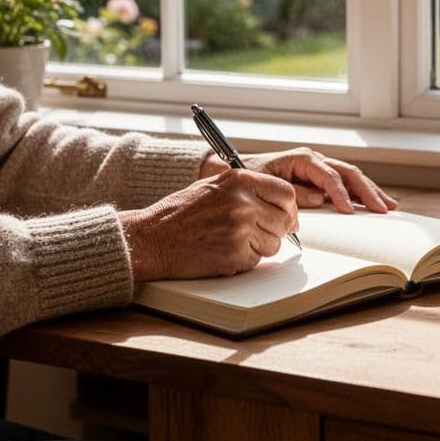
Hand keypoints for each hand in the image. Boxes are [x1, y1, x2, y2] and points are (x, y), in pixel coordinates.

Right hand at [120, 168, 296, 280]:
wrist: (151, 238)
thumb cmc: (179, 214)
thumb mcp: (214, 186)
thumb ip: (248, 191)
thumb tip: (284, 205)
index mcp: (239, 180)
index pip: (286, 192)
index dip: (288, 208)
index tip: (284, 216)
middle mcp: (243, 201)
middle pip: (285, 220)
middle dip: (275, 230)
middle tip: (255, 234)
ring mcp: (240, 228)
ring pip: (274, 244)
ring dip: (259, 247)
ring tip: (231, 241)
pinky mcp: (235, 253)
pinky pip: (257, 260)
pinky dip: (244, 260)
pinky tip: (223, 251)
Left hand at [203, 147, 397, 214]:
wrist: (236, 171)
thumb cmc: (249, 178)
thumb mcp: (268, 185)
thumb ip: (294, 193)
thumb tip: (320, 200)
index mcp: (303, 159)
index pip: (329, 175)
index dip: (341, 193)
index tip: (349, 210)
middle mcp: (316, 161)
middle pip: (349, 173)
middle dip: (367, 192)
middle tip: (383, 209)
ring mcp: (321, 169)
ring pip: (353, 177)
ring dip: (372, 192)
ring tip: (390, 206)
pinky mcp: (322, 180)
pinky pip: (347, 185)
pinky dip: (363, 194)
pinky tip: (377, 203)